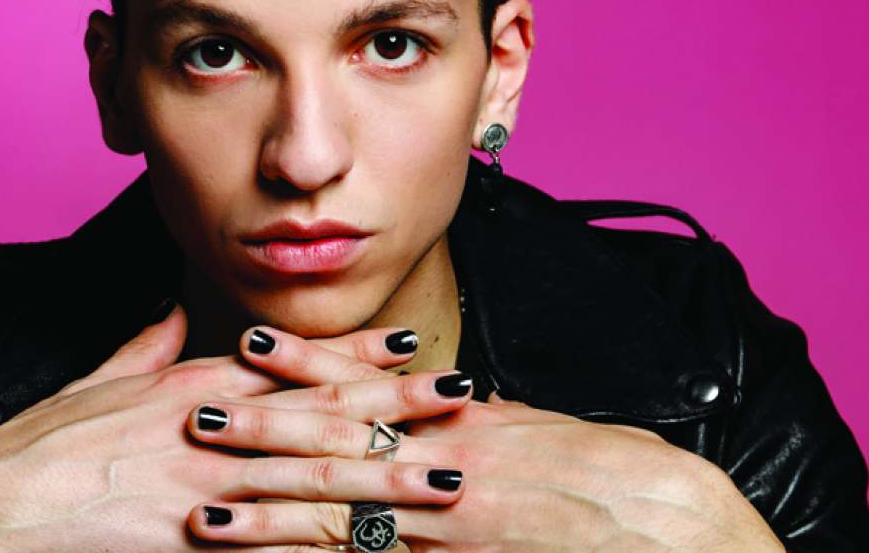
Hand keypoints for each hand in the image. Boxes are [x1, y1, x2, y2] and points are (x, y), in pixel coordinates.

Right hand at [0, 302, 469, 552]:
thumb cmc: (35, 450)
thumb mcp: (94, 381)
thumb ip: (145, 344)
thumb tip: (173, 306)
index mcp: (188, 385)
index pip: (291, 364)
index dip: (356, 357)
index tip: (411, 345)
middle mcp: (206, 429)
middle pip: (320, 417)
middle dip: (398, 412)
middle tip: (461, 402)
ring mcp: (202, 489)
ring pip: (312, 480)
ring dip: (385, 482)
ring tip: (443, 480)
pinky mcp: (189, 543)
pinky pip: (273, 547)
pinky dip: (324, 550)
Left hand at [186, 383, 785, 551]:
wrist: (673, 525)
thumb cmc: (613, 474)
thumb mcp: (535, 429)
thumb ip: (471, 422)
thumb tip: (430, 401)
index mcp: (463, 418)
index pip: (368, 385)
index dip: (304, 366)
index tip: (248, 344)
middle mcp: (448, 464)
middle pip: (341, 446)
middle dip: (265, 432)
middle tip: (195, 417)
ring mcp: (450, 524)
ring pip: (345, 518)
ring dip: (271, 516)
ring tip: (207, 512)